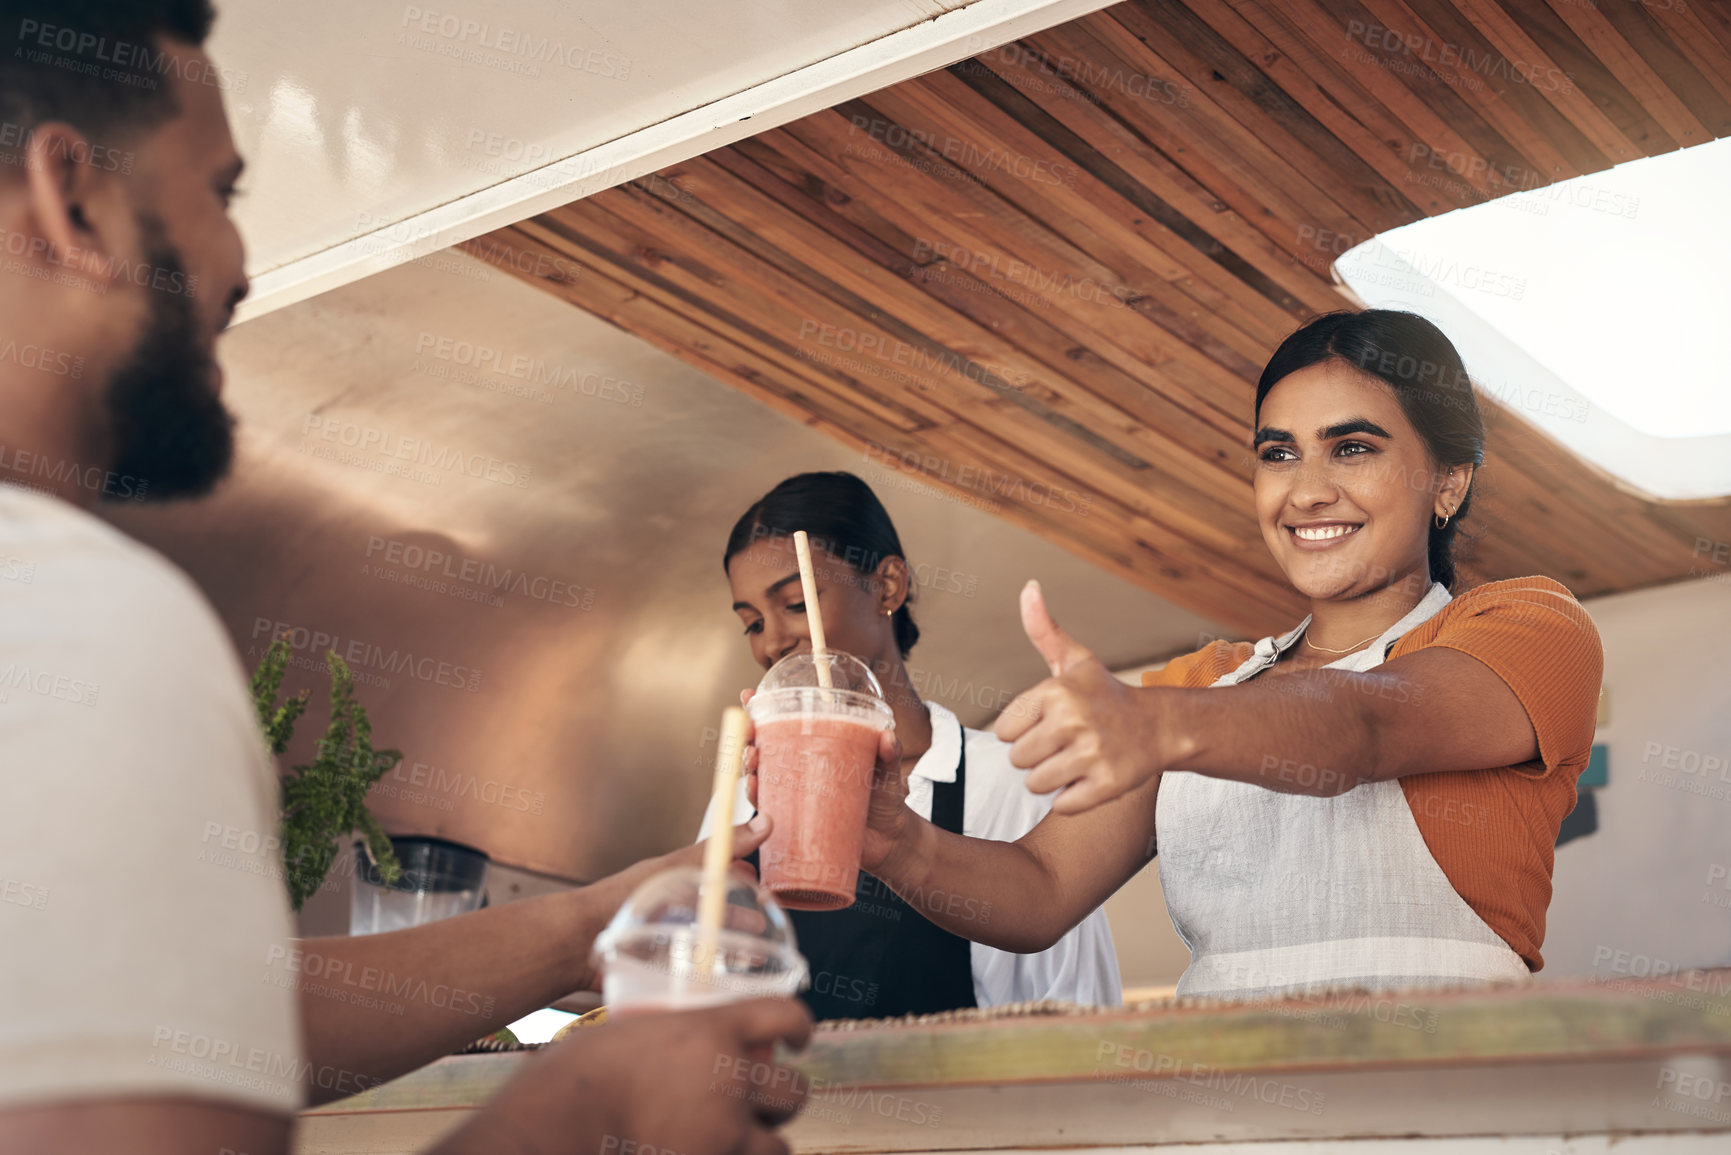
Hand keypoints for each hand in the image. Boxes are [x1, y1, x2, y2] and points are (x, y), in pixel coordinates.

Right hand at [442, 998, 812, 1154]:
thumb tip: (669, 1039)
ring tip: (746, 1143)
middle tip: (768, 1100)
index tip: (799, 1038)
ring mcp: (725, 1132)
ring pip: (778, 1147)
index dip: (799, 1025)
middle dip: (785, 1097)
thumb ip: (666, 1037)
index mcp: (714, 1031)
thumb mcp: (630, 1033)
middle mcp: (732, 1081)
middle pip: (794, 1091)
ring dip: (765, 1145)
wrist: (559, 1121)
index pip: (783, 1016)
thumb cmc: (576, 1074)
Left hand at [569, 818, 771, 992]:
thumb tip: (763, 822)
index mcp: (682, 880)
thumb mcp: (680, 866)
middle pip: (721, 913)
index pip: (724, 877)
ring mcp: (671, 941)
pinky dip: (716, 974)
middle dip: (745, 920)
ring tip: (755, 957)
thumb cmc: (624, 898)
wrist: (582, 942)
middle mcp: (678, 909)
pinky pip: (697, 972)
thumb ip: (722, 848)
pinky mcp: (664, 970)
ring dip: (736, 950)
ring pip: (713, 943)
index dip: (745, 883)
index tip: (765, 890)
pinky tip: (730, 978)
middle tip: (765, 927)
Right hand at [740, 692, 908, 875]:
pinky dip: (757, 797)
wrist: (890, 840)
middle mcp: (801, 770)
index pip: (787, 725)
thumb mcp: (889, 770)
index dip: (764, 710)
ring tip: (752, 758)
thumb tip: (887, 738)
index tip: (750, 695)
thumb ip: (889, 753)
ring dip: (750, 765)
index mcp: (819, 750)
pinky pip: (769, 808)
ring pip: (761, 776)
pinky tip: (756, 787)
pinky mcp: (796, 821)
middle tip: (748, 729)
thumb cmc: (886, 799)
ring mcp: (797, 795)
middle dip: (748, 736)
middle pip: (765, 748)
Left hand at [994, 581, 1165, 813]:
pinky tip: (1090, 777)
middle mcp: (1074, 721)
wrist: (1160, 727)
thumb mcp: (1074, 661)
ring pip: (1036, 784)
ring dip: (1052, 779)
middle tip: (1066, 743)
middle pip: (1018, 760)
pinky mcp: (1107, 785)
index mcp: (1057, 692)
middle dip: (1037, 756)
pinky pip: (1062, 805)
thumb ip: (1043, 630)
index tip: (1050, 722)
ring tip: (1076, 760)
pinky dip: (1072, 798)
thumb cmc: (1105, 695)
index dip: (1023, 730)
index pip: (1005, 731)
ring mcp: (1093, 755)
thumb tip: (1028, 586)